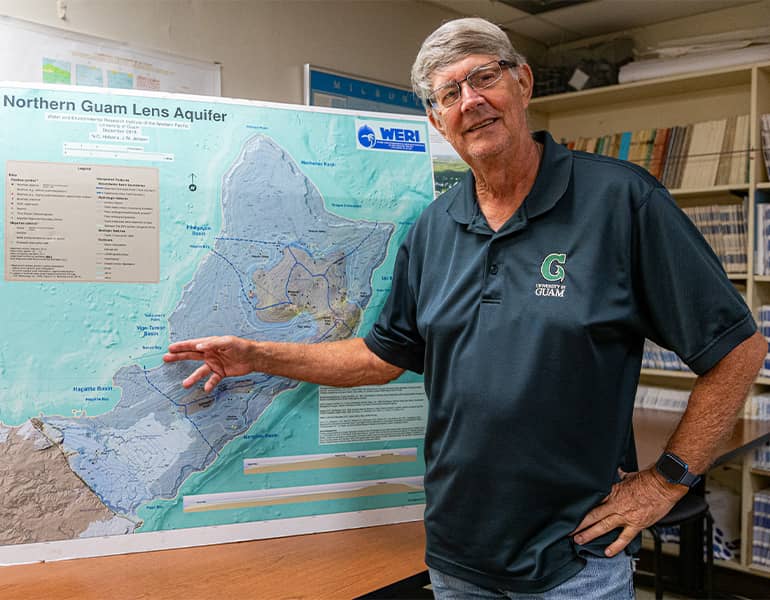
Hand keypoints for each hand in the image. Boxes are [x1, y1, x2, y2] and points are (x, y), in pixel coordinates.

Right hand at [163, 336, 255, 391]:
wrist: (253, 357)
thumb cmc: (241, 346)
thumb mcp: (227, 342)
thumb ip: (212, 344)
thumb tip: (198, 347)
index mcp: (210, 344)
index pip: (192, 345)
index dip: (181, 346)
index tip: (169, 348)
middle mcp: (210, 354)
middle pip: (191, 356)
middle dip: (178, 357)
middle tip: (166, 359)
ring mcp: (214, 364)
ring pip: (200, 371)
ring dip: (193, 377)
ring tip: (185, 384)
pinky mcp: (221, 373)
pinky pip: (213, 379)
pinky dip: (209, 384)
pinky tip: (206, 388)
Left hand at [571, 468, 686, 556]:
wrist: (663, 485)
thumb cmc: (647, 479)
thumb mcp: (628, 475)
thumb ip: (618, 476)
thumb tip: (614, 471)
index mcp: (612, 491)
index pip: (592, 501)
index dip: (581, 507)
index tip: (571, 512)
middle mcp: (616, 505)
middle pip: (593, 515)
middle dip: (579, 524)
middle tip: (568, 531)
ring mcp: (625, 516)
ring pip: (603, 527)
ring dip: (590, 534)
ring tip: (579, 540)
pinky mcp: (636, 524)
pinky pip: (624, 538)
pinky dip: (615, 546)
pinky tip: (607, 552)